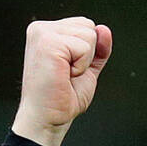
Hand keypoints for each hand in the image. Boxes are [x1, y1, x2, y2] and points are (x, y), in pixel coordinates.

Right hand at [12, 17, 112, 145]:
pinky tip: (64, 76)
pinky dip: (81, 66)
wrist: (48, 119)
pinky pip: (84, 47)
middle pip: (88, 25)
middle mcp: (42, 28)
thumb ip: (97, 49)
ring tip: (65, 75)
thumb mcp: (86, 69)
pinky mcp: (48, 42)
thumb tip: (104, 30)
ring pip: (89, 34)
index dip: (87, 52)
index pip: (84, 25)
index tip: (69, 70)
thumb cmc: (61, 99)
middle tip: (67, 74)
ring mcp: (43, 33)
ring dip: (83, 62)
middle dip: (87, 54)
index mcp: (47, 32)